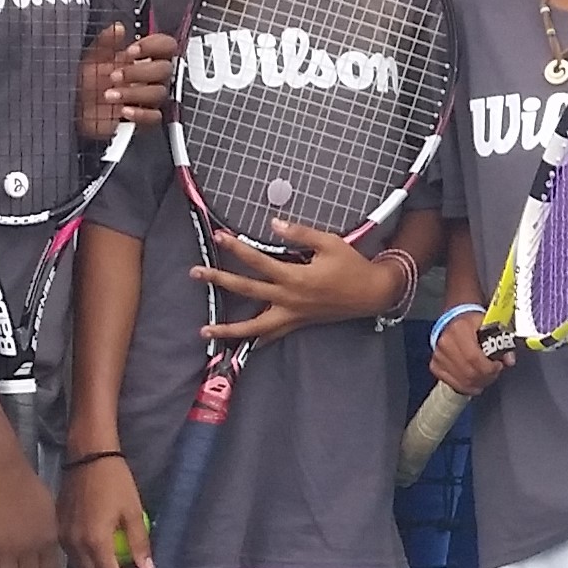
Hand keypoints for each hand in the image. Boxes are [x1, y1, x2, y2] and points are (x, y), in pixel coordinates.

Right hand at [60, 453, 154, 567]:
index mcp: (94, 541)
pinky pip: (75, 558)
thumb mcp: (133, 511)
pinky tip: (107, 557)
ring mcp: (64, 539)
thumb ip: (140, 543)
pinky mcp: (60, 531)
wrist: (88, 456)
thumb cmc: (114, 480)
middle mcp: (74, 545)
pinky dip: (92, 564)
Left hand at [82, 25, 176, 140]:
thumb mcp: (93, 58)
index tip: (132, 51)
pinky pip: (154, 117)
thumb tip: (118, 28)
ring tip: (110, 94)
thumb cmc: (87, 82)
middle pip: (165, 69)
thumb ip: (106, 42)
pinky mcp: (144, 118)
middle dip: (139, 71)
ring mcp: (148, 98)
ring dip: (133, 93)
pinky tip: (123, 110)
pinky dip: (140, 114)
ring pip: (159, 93)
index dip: (154, 46)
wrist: (76, 109)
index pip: (166, 46)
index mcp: (142, 58)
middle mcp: (149, 77)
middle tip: (115, 75)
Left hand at [196, 219, 402, 343]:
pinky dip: (256, 340)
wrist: (372, 293)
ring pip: (254, 326)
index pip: (258, 260)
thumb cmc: (352, 266)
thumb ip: (300, 233)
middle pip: (246, 290)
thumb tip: (273, 224)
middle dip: (219, 280)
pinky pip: (272, 335)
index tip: (220, 236)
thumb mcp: (329, 243)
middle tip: (195, 273)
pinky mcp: (298, 323)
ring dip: (228, 329)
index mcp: (295, 277)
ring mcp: (292, 315)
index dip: (237, 247)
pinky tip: (241, 343)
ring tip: (205, 330)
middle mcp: (288, 299)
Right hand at [429, 306, 510, 395]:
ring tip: (485, 379)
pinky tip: (474, 383)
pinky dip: (464, 386)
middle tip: (494, 374)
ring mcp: (439, 354)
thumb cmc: (474, 322)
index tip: (498, 366)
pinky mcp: (435, 364)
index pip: (474, 357)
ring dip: (476, 383)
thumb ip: (502, 341)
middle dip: (485, 377)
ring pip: (460, 380)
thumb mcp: (491, 324)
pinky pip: (450, 382)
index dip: (488, 368)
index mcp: (460, 328)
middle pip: (468, 371)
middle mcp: (446, 342)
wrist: (455, 317)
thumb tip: (509, 360)